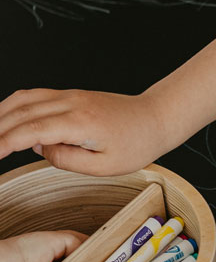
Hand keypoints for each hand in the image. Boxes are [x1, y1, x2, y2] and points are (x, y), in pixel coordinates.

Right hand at [0, 86, 165, 174]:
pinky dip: (14, 106)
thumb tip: (39, 150)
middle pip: (21, 112)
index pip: (31, 130)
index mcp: (80, 122)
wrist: (155, 118)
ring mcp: (69, 95)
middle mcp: (71, 103)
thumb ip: (67, 160)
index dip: (6, 142)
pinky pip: (34, 96)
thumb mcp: (104, 166)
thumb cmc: (137, 143)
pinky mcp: (69, 95)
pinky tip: (6, 118)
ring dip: (1, 114)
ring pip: (23, 99)